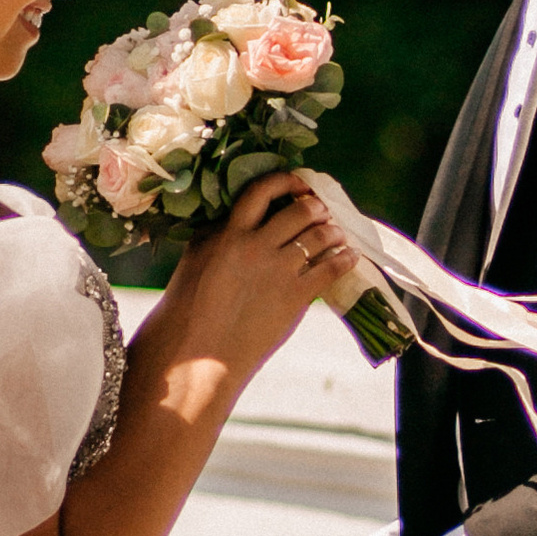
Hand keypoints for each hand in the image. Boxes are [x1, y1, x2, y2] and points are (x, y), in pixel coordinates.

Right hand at [149, 174, 353, 384]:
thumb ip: (218, 236)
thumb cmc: (187, 310)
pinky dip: (343, 259)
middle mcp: (254, 244)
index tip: (298, 183)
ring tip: (337, 233)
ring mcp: (277, 269)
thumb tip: (239, 223)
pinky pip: (329, 269)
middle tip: (322, 211)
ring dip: (333, 231)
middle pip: (299, 211)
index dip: (286, 181)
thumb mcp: (195, 259)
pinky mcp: (294, 296)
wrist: (196, 354)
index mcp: (227, 232)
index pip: (261, 191)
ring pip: (318, 237)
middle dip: (316, 208)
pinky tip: (349, 257)